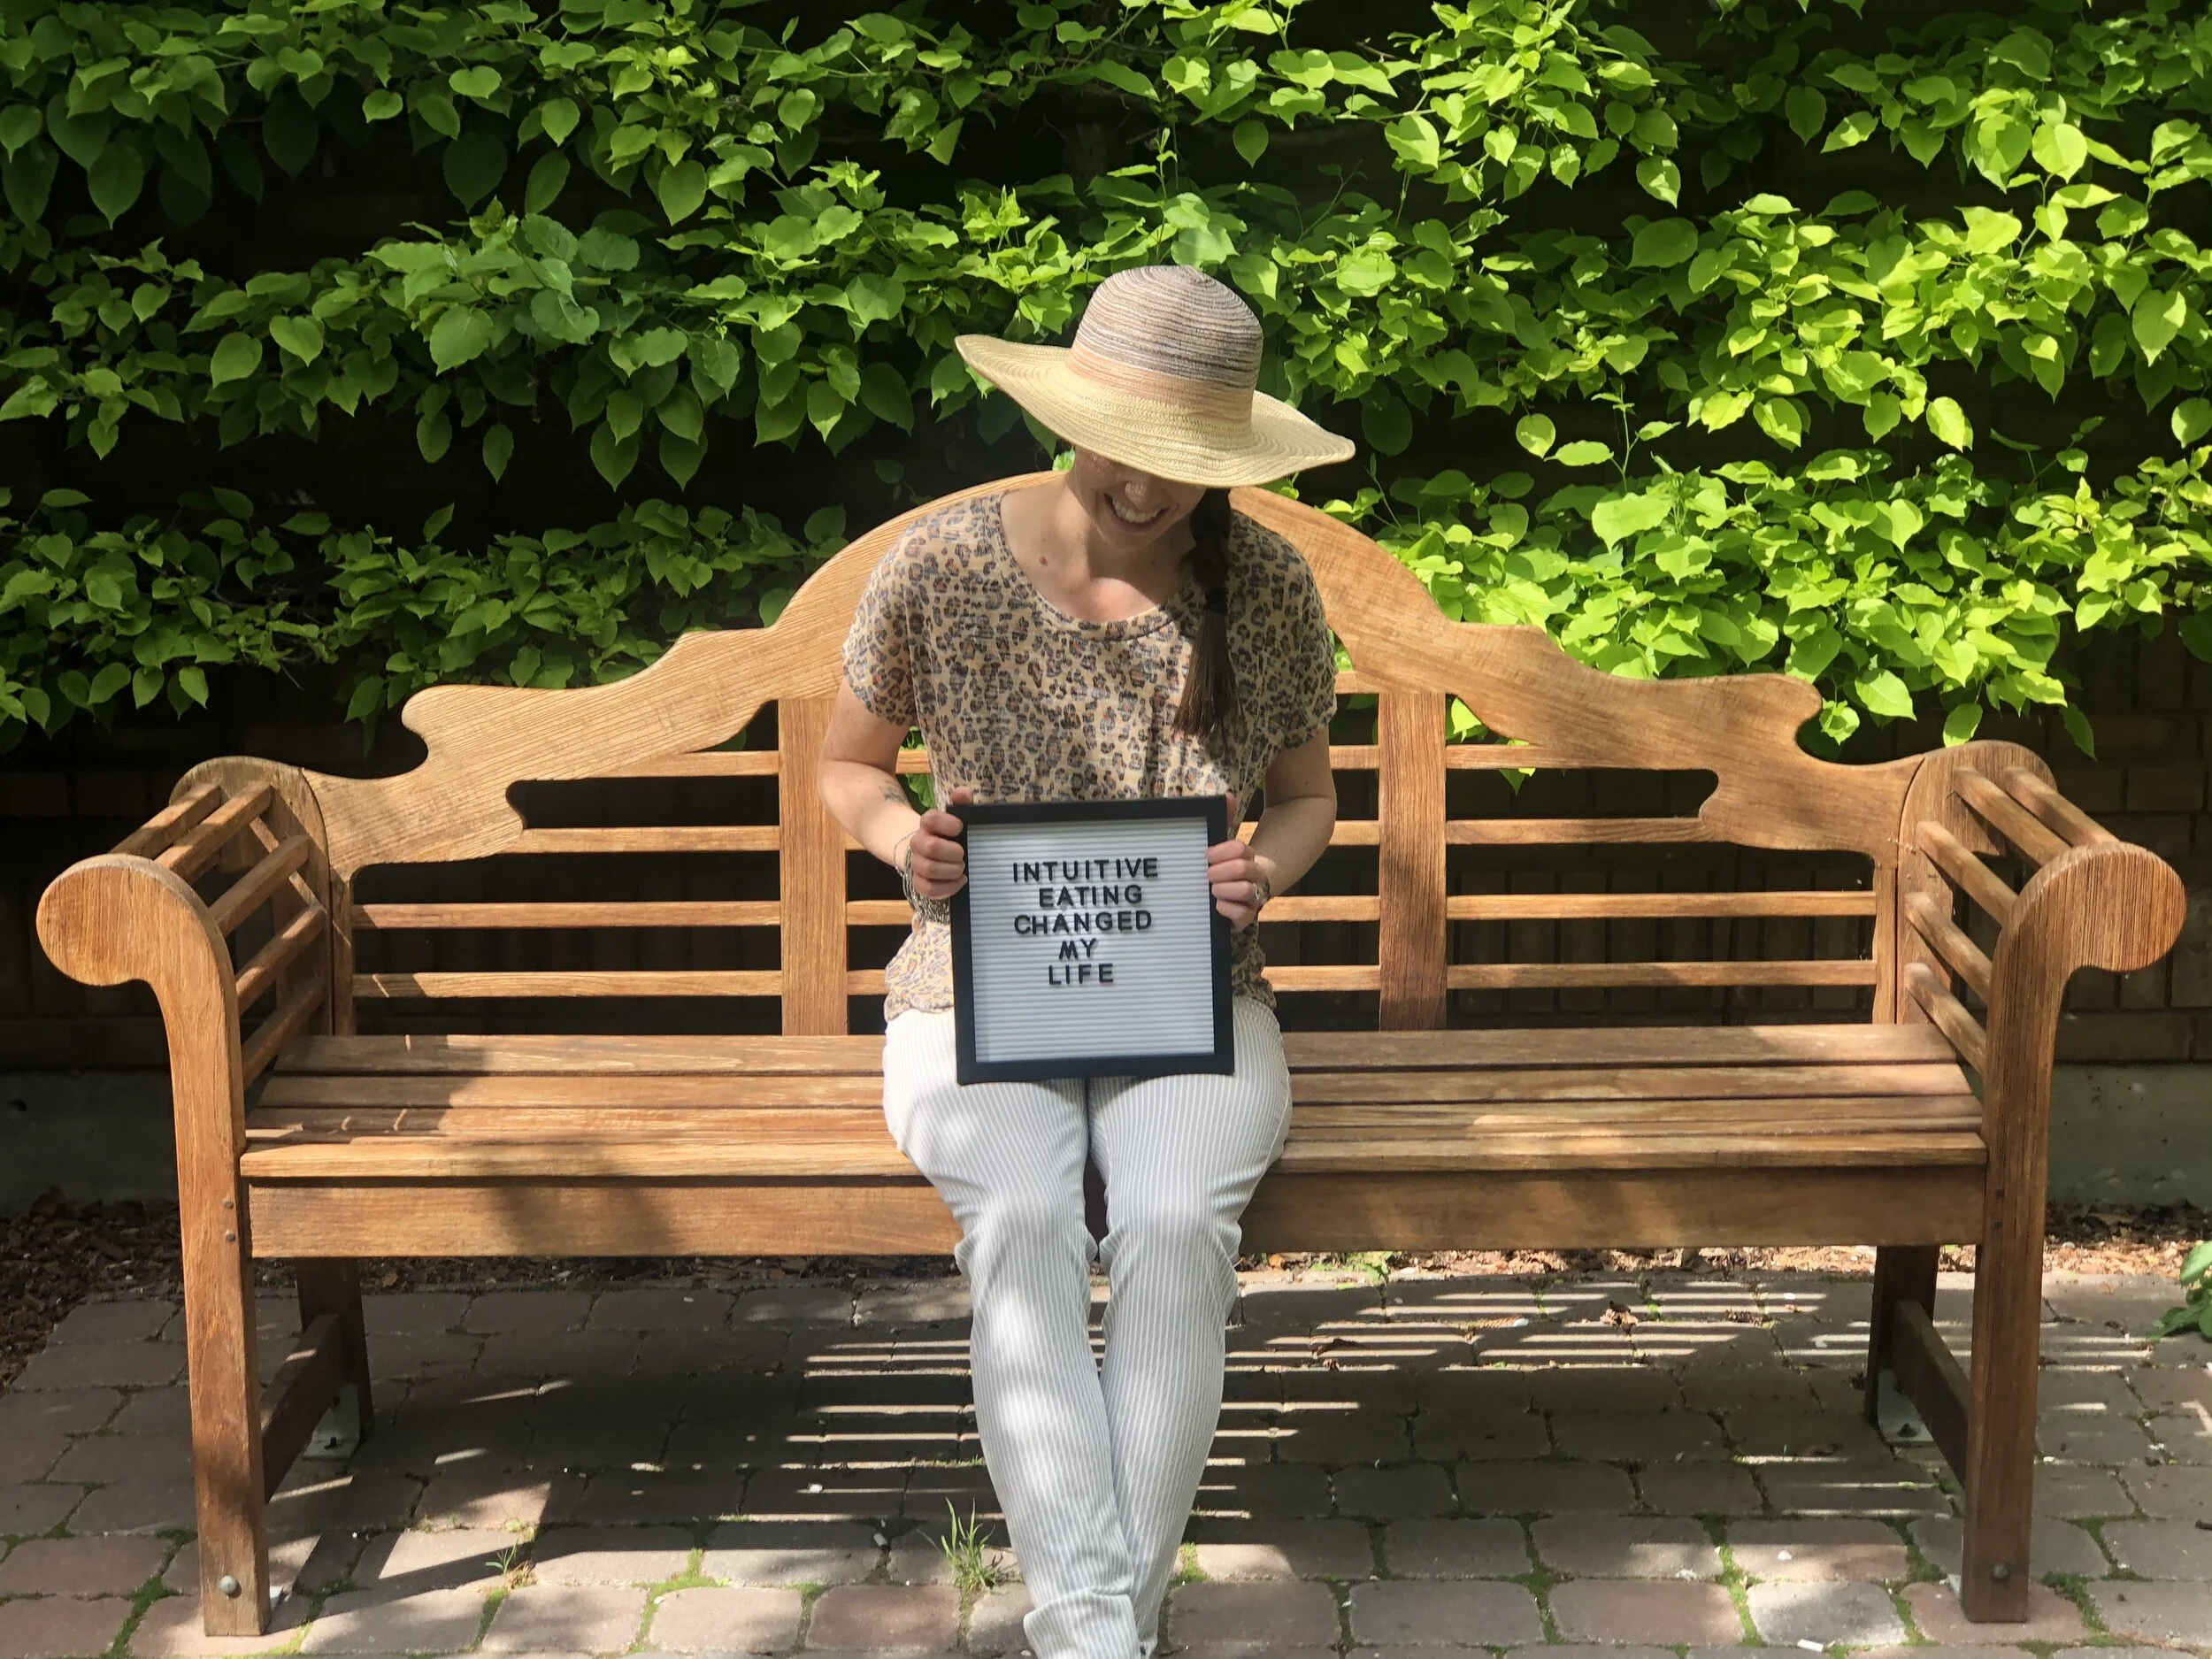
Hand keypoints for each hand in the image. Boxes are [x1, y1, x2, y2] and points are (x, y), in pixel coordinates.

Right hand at [902, 786, 972, 900]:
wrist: (931, 853)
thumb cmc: (949, 834)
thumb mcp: (957, 816)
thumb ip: (962, 803)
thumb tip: (963, 792)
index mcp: (928, 823)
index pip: (931, 818)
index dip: (947, 824)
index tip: (960, 828)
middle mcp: (918, 842)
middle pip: (931, 847)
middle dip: (953, 852)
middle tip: (963, 854)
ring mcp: (916, 863)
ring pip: (929, 869)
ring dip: (951, 870)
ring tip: (962, 868)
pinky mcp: (918, 882)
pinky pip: (928, 889)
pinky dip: (948, 888)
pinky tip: (960, 881)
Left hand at [1207, 792, 1265, 931]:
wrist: (1226, 899)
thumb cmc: (1219, 870)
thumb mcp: (1217, 846)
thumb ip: (1222, 821)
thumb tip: (1226, 796)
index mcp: (1245, 857)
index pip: (1239, 848)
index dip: (1220, 851)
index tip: (1206, 856)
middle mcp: (1253, 877)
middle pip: (1244, 868)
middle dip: (1220, 871)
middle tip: (1207, 875)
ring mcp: (1252, 898)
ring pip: (1246, 890)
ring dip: (1223, 890)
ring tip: (1212, 891)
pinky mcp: (1245, 918)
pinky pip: (1244, 914)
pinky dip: (1227, 909)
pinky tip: (1216, 907)